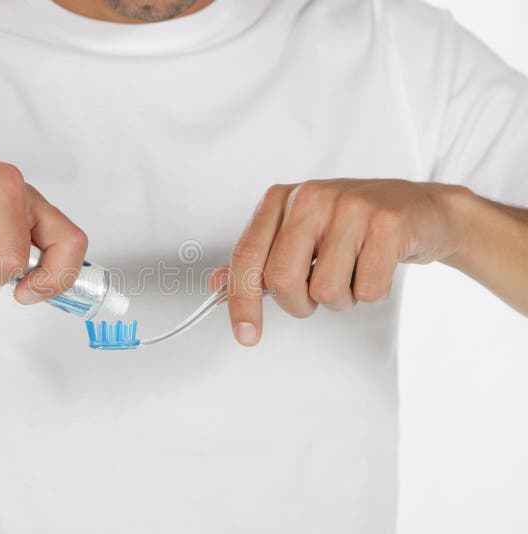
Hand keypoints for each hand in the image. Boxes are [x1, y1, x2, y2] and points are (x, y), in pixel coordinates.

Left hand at [214, 178, 471, 345]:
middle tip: (315, 297)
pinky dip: (372, 293)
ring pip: (326, 291)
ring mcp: (350, 206)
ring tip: (353, 273)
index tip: (245, 335)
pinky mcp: (387, 223)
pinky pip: (368, 290)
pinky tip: (378, 266)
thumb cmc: (352, 227)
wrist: (421, 210)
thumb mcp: (300, 234)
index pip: (246, 256)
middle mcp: (310, 197)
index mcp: (280, 200)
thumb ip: (260, 259)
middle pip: (282, 279)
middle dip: (298, 304)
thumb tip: (218, 286)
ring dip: (341, 299)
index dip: (241, 301)